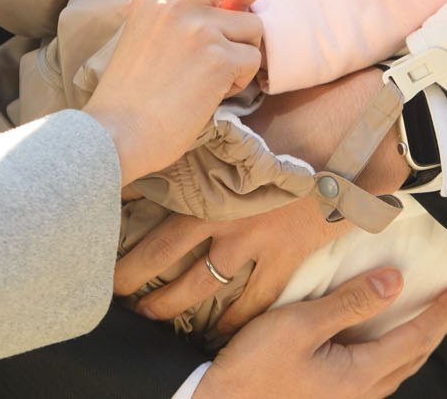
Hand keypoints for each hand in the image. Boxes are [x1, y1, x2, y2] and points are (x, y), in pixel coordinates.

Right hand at [82, 0, 263, 184]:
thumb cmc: (129, 94)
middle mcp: (176, 2)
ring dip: (243, 51)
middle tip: (245, 15)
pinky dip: (240, 81)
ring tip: (215, 76)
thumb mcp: (141, 31)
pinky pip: (252, 60)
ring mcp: (199, 28)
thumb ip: (175, 10)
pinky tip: (212, 94)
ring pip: (253, 24)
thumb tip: (226, 0)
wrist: (116, 134)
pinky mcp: (218, 59)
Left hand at [116, 68, 409, 331]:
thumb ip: (210, 130)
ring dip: (169, 303)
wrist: (348, 131)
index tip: (98, 227)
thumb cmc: (295, 112)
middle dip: (131, 275)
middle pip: (161, 255)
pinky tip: (219, 333)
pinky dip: (235, 321)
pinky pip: (253, 300)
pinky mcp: (283, 256)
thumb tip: (180, 122)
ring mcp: (251, 239)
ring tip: (150, 314)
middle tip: (111, 289)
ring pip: (199, 285)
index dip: (120, 219)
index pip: (148, 203)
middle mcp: (219, 213)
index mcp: (205, 176)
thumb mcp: (242, 117)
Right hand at [197, 269, 446, 398]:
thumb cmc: (253, 368)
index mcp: (360, 375)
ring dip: (417, 340)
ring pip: (397, 368)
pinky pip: (377, 374)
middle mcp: (361, 394)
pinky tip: (382, 338)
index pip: (417, 337)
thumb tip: (395, 282)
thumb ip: (349, 303)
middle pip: (414, 356)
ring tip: (427, 313)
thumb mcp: (299, 325)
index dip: (443, 310)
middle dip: (438, 325)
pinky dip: (392, 350)